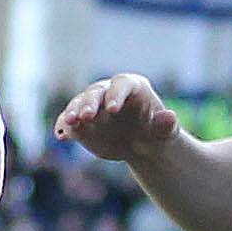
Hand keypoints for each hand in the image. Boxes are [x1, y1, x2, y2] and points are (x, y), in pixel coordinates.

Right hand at [54, 73, 185, 166]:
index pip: (122, 85)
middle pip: (96, 92)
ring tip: (70, 123)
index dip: (116, 95)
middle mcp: (108, 91)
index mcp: (132, 87)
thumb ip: (166, 126)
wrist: (140, 145)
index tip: (113, 110)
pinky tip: (61, 135)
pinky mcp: (80, 121)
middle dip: (90, 103)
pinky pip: (69, 121)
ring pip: (79, 104)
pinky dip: (64, 126)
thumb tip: (170, 118)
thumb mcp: (164, 133)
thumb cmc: (155, 134)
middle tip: (86, 116)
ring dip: (73, 112)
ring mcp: (92, 105)